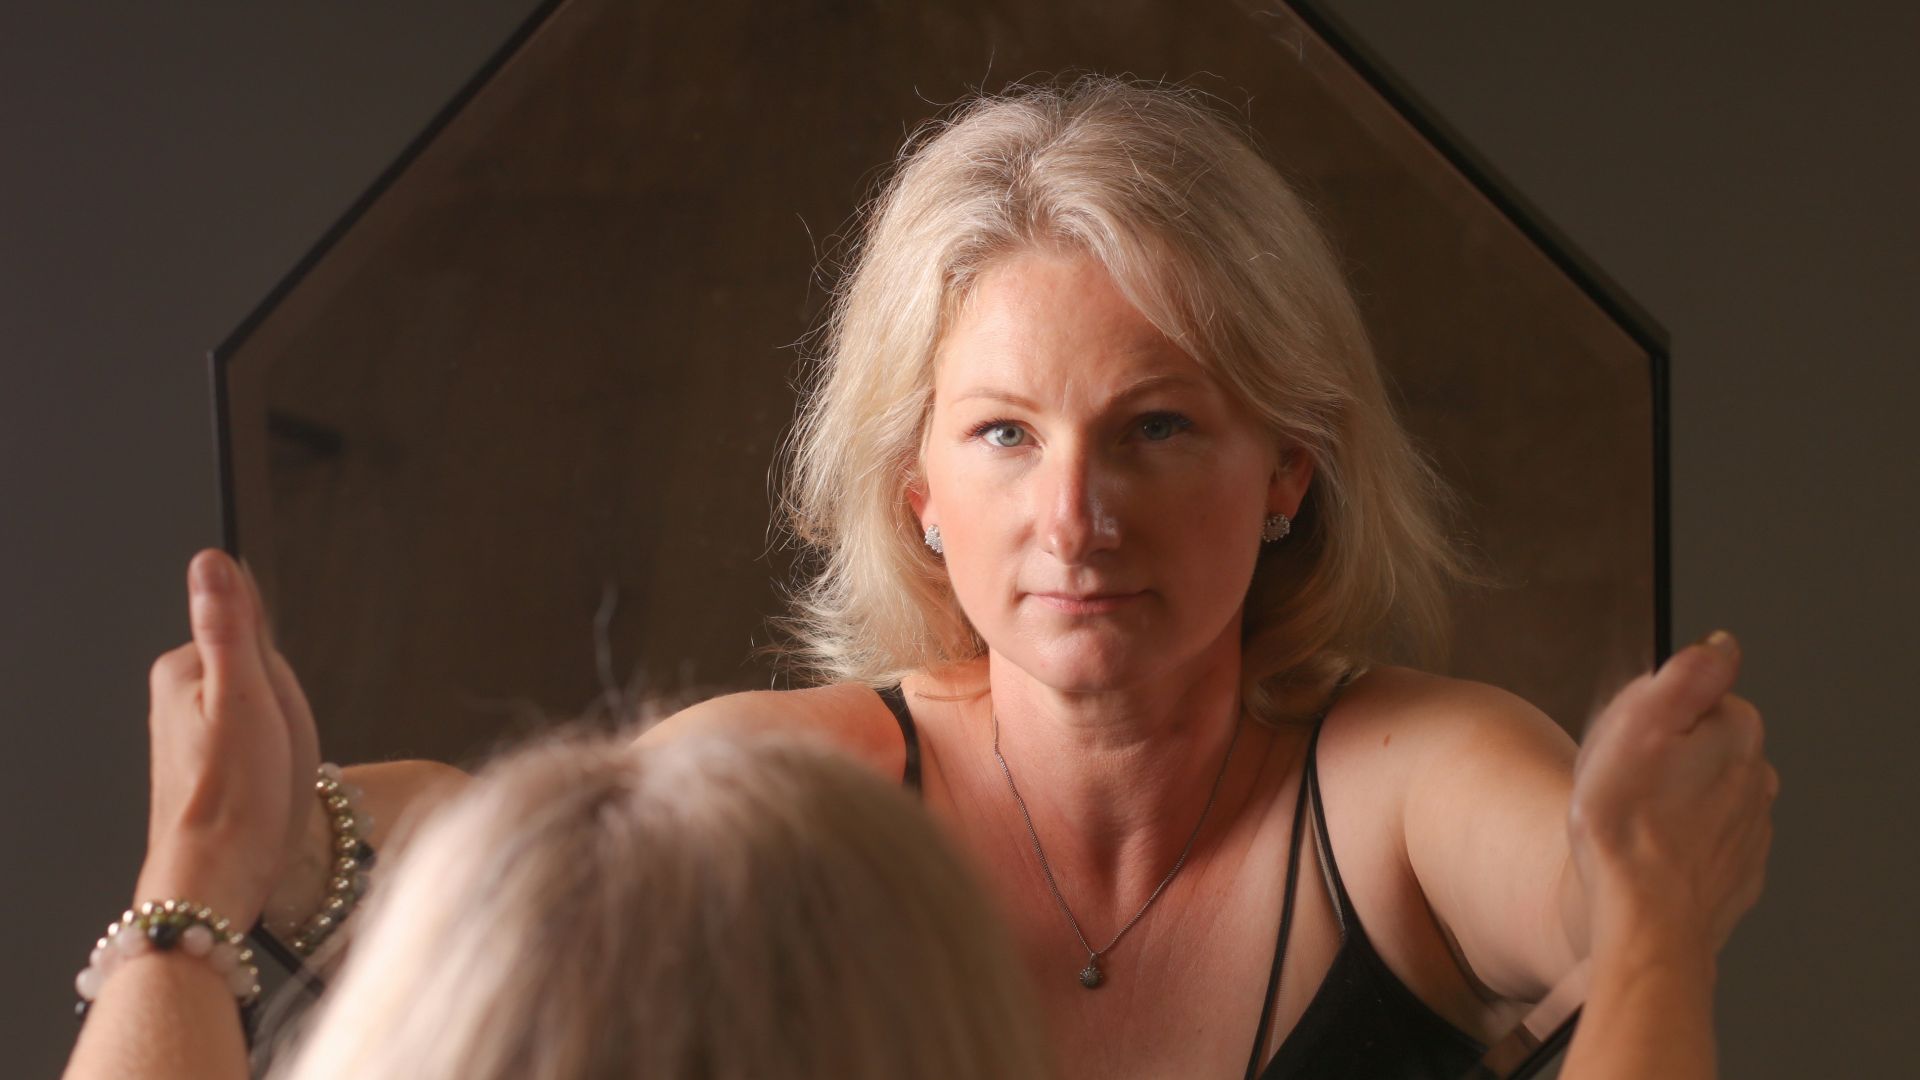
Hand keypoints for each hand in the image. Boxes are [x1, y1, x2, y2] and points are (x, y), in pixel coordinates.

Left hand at [134, 550, 319, 926]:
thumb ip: (230, 625)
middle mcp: (175, 698)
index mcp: (182, 670)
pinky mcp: (204, 766)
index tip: (275, 713)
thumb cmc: (237, 797)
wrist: (219, 878)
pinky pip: (258, 744)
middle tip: (278, 748)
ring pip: (265, 712)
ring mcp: (188, 735)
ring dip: (283, 741)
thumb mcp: (246, 695)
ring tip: (273, 775)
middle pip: (263, 673)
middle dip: (286, 709)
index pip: (259, 641)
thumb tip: (212, 561)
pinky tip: (266, 791)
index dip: (283, 676)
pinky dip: (272, 764)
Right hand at [1567, 631, 1777, 962]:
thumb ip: (1688, 674)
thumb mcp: (1640, 722)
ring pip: (1705, 795)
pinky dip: (1681, 844)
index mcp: (1738, 733)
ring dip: (1673, 801)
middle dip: (1667, 757)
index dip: (1654, 714)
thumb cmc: (1628, 824)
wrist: (1645, 919)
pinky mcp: (1738, 873)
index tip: (1630, 739)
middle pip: (1703, 746)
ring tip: (1632, 822)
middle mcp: (1758, 779)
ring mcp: (1752, 830)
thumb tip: (1722, 644)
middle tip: (1623, 781)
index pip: (1698, 698)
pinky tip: (1650, 855)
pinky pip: (1706, 843)